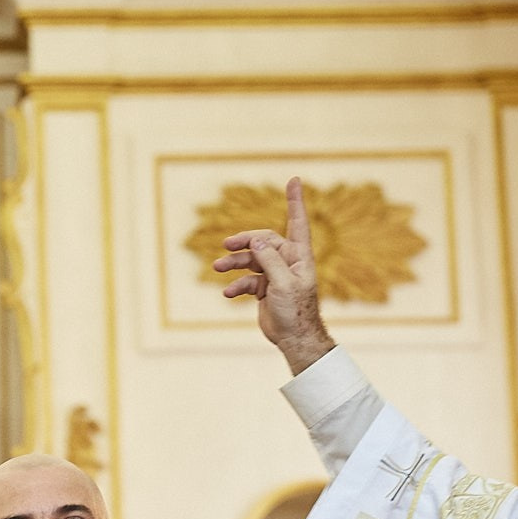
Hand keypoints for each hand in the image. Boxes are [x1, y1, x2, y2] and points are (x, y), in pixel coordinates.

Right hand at [213, 176, 334, 373]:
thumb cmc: (296, 311)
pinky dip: (237, 285)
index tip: (294, 180)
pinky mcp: (265, 288)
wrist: (294, 338)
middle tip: (226, 244)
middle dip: (244, 241)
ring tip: (218, 268)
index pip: (297, 222)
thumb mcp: (283, 284)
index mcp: (299, 256)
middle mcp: (288, 261)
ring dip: (234, 263)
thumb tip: (255, 240)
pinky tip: (227, 293)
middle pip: (263, 241)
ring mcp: (276, 274)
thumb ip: (270, 260)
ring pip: (251, 260)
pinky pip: (247, 280)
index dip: (295, 201)